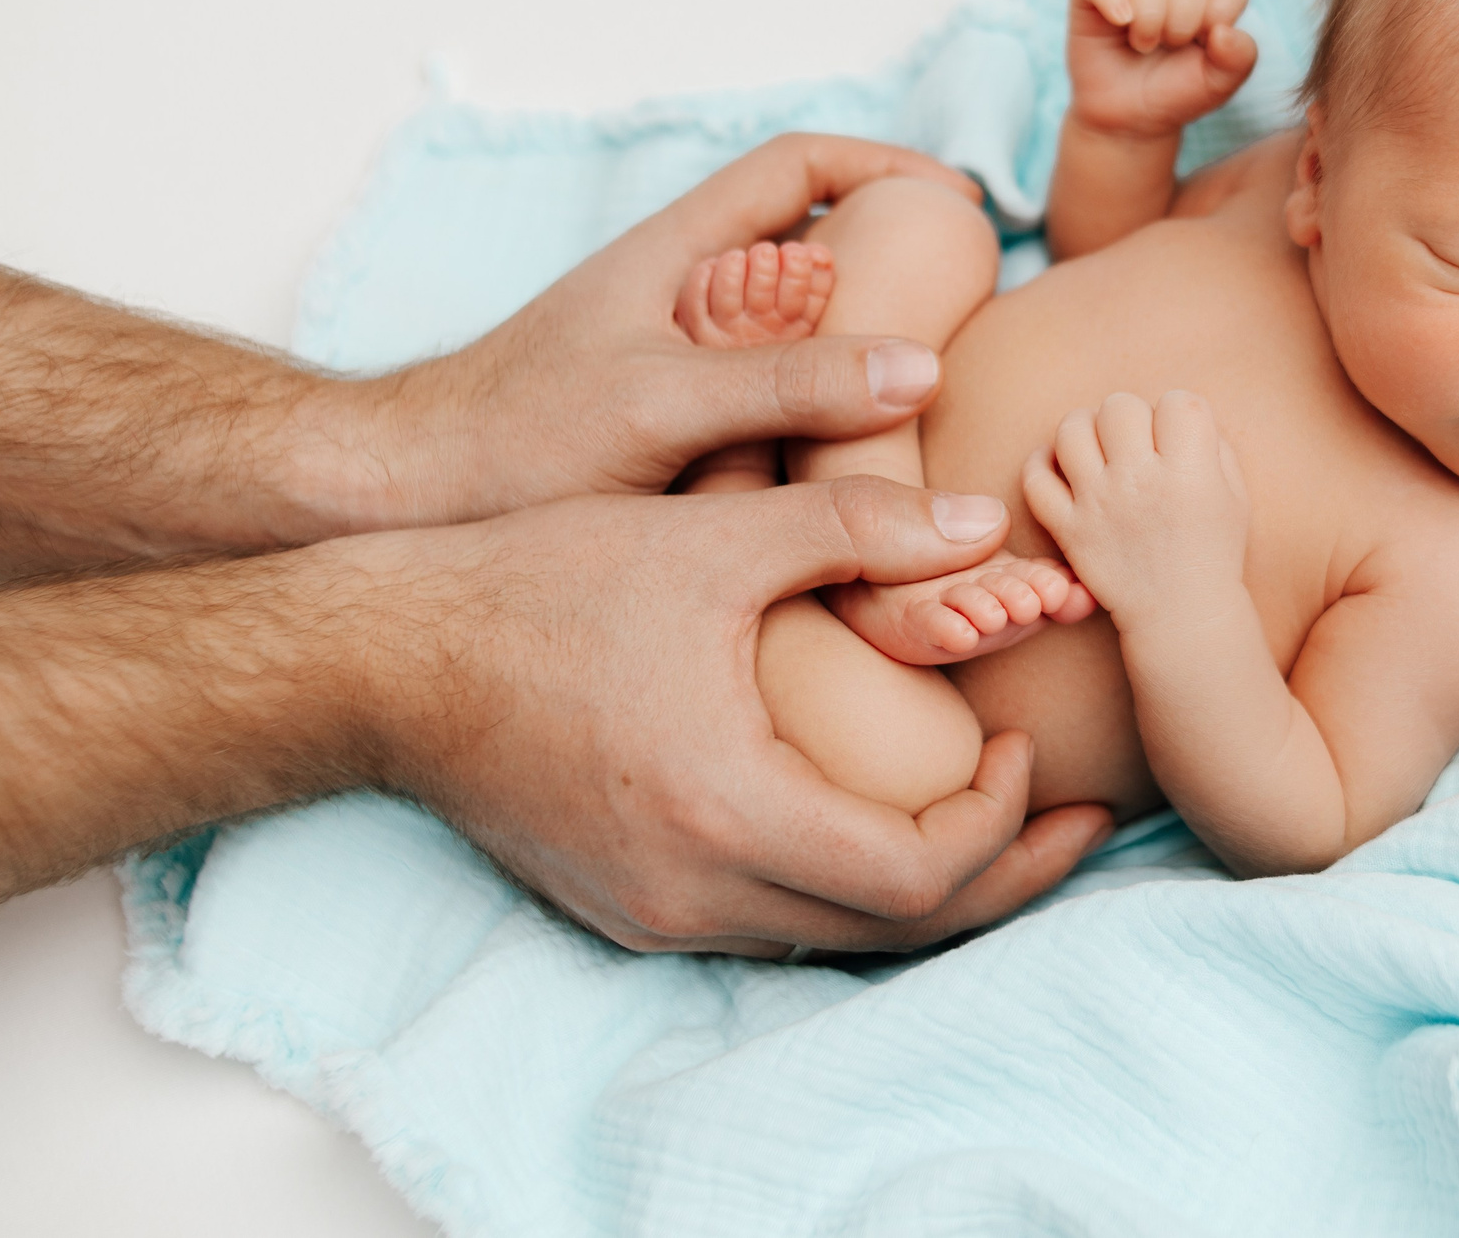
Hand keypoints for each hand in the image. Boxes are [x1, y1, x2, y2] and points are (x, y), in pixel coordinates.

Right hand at [357, 474, 1114, 954]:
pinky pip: (771, 923)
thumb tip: (984, 520)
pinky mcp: (623, 904)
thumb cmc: (539, 582)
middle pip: (891, 935)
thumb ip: (858, 527)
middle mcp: (691, 892)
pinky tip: (880, 814)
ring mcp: (651, 912)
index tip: (1028, 744)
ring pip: (832, 939)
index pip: (913, 877)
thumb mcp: (710, 536)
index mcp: (724, 811)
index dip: (1001, 824)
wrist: (381, 654)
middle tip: (1077, 818)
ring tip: (1000, 814)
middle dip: (1002, 877)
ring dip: (926, 886)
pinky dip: (847, 883)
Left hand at [364, 132, 980, 525]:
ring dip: (856, 362)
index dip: (886, 166)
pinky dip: (817, 430)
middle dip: (889, 272)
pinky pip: (764, 412)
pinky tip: (847, 481)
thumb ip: (787, 385)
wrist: (394, 507)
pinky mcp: (659, 436)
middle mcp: (676, 299)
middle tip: (962, 318)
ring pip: (790, 340)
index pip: (798, 165)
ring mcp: (667, 365)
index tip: (958, 206)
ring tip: (926, 409)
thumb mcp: (661, 405)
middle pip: (808, 251)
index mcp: (674, 253)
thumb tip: (917, 369)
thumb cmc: (506, 442)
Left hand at [1021, 390, 1249, 633]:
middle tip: (1136, 441)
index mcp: (1190, 473)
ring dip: (1085, 429)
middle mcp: (1141, 482)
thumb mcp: (1236, 497)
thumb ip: (1215, 446)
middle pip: (1119, 406)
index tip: (1179, 434)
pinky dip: (1041, 464)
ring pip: (1071, 430)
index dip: (1180, 411)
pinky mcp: (1068, 529)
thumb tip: (1182, 414)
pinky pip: (1035, 478)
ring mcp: (1098, 505)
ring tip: (1097, 447)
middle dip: (1131, 415)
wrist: (1182, 616)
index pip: (1178, 402)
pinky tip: (1059, 466)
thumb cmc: (1214, 552)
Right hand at [1066, 0, 1257, 139]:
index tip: (1206, 44)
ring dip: (1149, 12)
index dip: (1221, 11)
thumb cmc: (1175, 95)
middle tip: (1168, 50)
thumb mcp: (1218, 85)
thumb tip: (1224, 31)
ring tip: (1143, 45)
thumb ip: (1240, 58)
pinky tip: (1121, 21)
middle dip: (1183, 22)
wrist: (1131, 122)